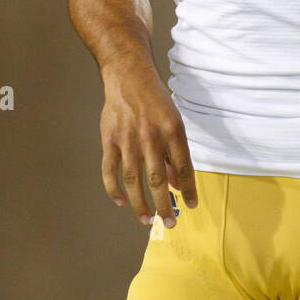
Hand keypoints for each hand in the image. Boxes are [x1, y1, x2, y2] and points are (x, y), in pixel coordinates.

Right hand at [100, 63, 197, 227]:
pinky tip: (120, 202)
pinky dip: (113, 189)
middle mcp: (151, 136)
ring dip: (140, 204)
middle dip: (165, 205)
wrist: (129, 76)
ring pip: (133, 180)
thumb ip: (174, 152)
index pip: (183, 167)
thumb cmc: (155, 100)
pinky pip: (110, 170)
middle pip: (158, 179)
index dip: (187, 189)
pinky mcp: (109, 139)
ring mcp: (128, 139)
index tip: (190, 206)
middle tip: (170, 223)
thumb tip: (176, 183)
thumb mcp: (174, 121)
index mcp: (172, 130)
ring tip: (146, 220)